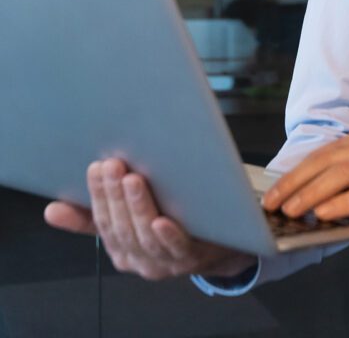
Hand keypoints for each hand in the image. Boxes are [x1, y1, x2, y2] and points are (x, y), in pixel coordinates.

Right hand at [44, 159, 255, 281]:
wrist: (217, 246)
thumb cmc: (167, 225)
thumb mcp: (128, 221)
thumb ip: (91, 217)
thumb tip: (51, 211)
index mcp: (120, 248)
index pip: (102, 221)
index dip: (98, 195)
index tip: (96, 167)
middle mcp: (139, 259)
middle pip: (122, 227)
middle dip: (114, 196)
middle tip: (113, 165)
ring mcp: (165, 261)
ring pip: (145, 236)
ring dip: (137, 207)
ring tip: (133, 180)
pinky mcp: (192, 257)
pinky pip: (178, 248)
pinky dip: (167, 235)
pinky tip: (161, 220)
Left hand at [262, 127, 348, 220]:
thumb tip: (323, 196)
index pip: (325, 153)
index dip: (297, 170)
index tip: (274, 188)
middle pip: (326, 162)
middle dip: (294, 182)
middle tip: (271, 202)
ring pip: (341, 175)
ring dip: (310, 193)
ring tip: (289, 210)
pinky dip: (342, 203)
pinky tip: (324, 214)